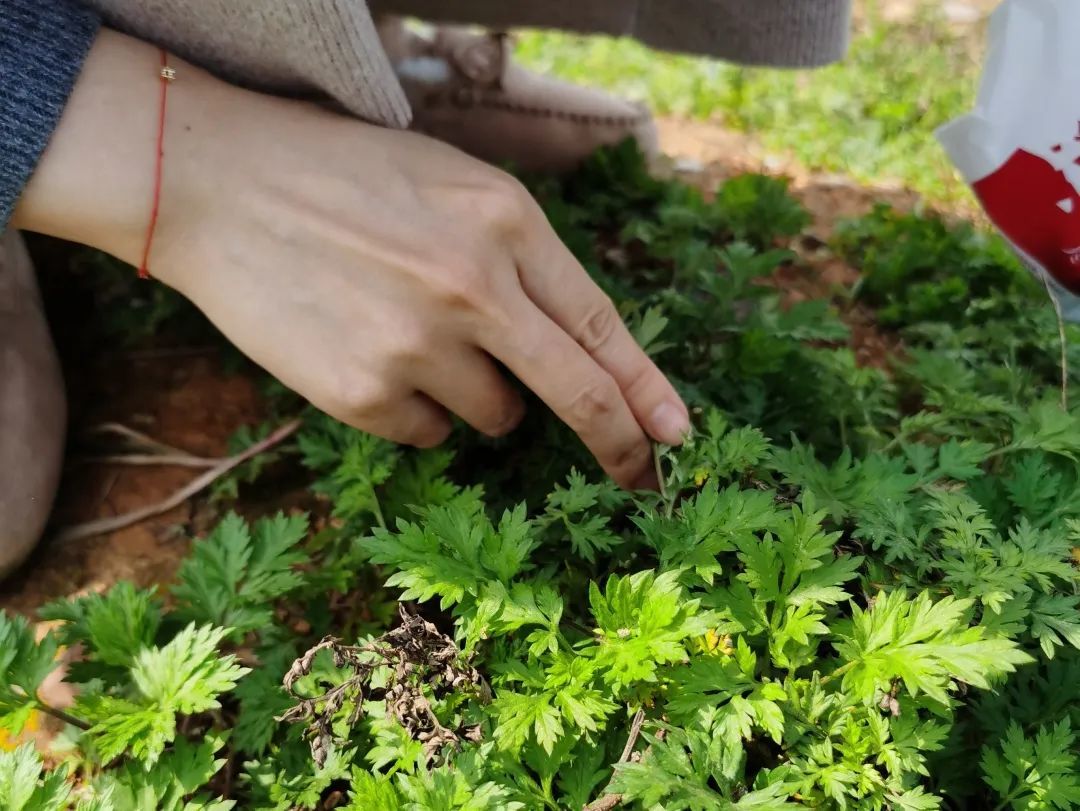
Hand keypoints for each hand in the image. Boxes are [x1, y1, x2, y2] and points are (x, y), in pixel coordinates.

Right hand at [15, 30, 689, 488]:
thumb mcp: (453, 187)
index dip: (644, 387)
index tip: (674, 433)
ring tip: (414, 337)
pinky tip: (372, 355)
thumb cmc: (345, 179)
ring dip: (478, 396)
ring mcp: (418, 346)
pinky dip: (416, 409)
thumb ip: (520, 258)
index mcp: (506, 222)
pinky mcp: (363, 393)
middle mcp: (474, 288)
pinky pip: (428, 433)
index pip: (600, 323)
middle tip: (639, 475)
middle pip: (576, 392)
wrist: (221, 185)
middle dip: (617, 444)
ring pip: (496, 417)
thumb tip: (574, 347)